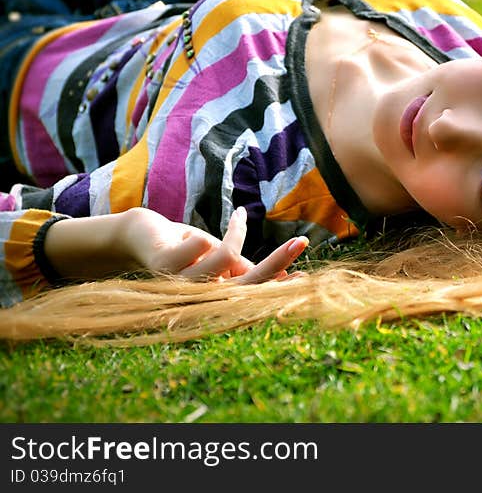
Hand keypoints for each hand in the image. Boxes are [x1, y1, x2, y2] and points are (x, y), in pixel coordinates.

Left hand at [121, 206, 307, 283]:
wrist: (139, 235)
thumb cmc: (184, 247)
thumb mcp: (218, 256)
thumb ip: (242, 267)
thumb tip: (280, 274)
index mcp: (212, 297)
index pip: (253, 293)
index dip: (278, 285)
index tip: (302, 277)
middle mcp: (196, 299)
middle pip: (248, 283)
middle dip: (276, 261)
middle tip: (301, 240)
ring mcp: (180, 287)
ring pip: (226, 256)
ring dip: (232, 232)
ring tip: (229, 221)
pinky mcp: (165, 268)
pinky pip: (203, 244)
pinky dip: (203, 232)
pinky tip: (186, 235)